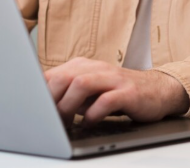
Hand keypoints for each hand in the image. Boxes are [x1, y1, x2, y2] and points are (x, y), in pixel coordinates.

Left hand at [44, 58, 189, 124]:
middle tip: (48, 120)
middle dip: (51, 100)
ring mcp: (113, 79)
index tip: (31, 111)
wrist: (158, 91)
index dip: (38, 93)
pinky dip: (94, 113)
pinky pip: (106, 100)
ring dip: (68, 106)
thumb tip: (40, 108)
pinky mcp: (128, 92)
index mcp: (83, 66)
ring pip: (81, 84)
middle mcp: (97, 68)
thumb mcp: (90, 92)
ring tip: (66, 122)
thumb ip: (68, 94)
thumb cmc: (118, 94)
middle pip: (64, 77)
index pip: (52, 75)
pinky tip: (90, 121)